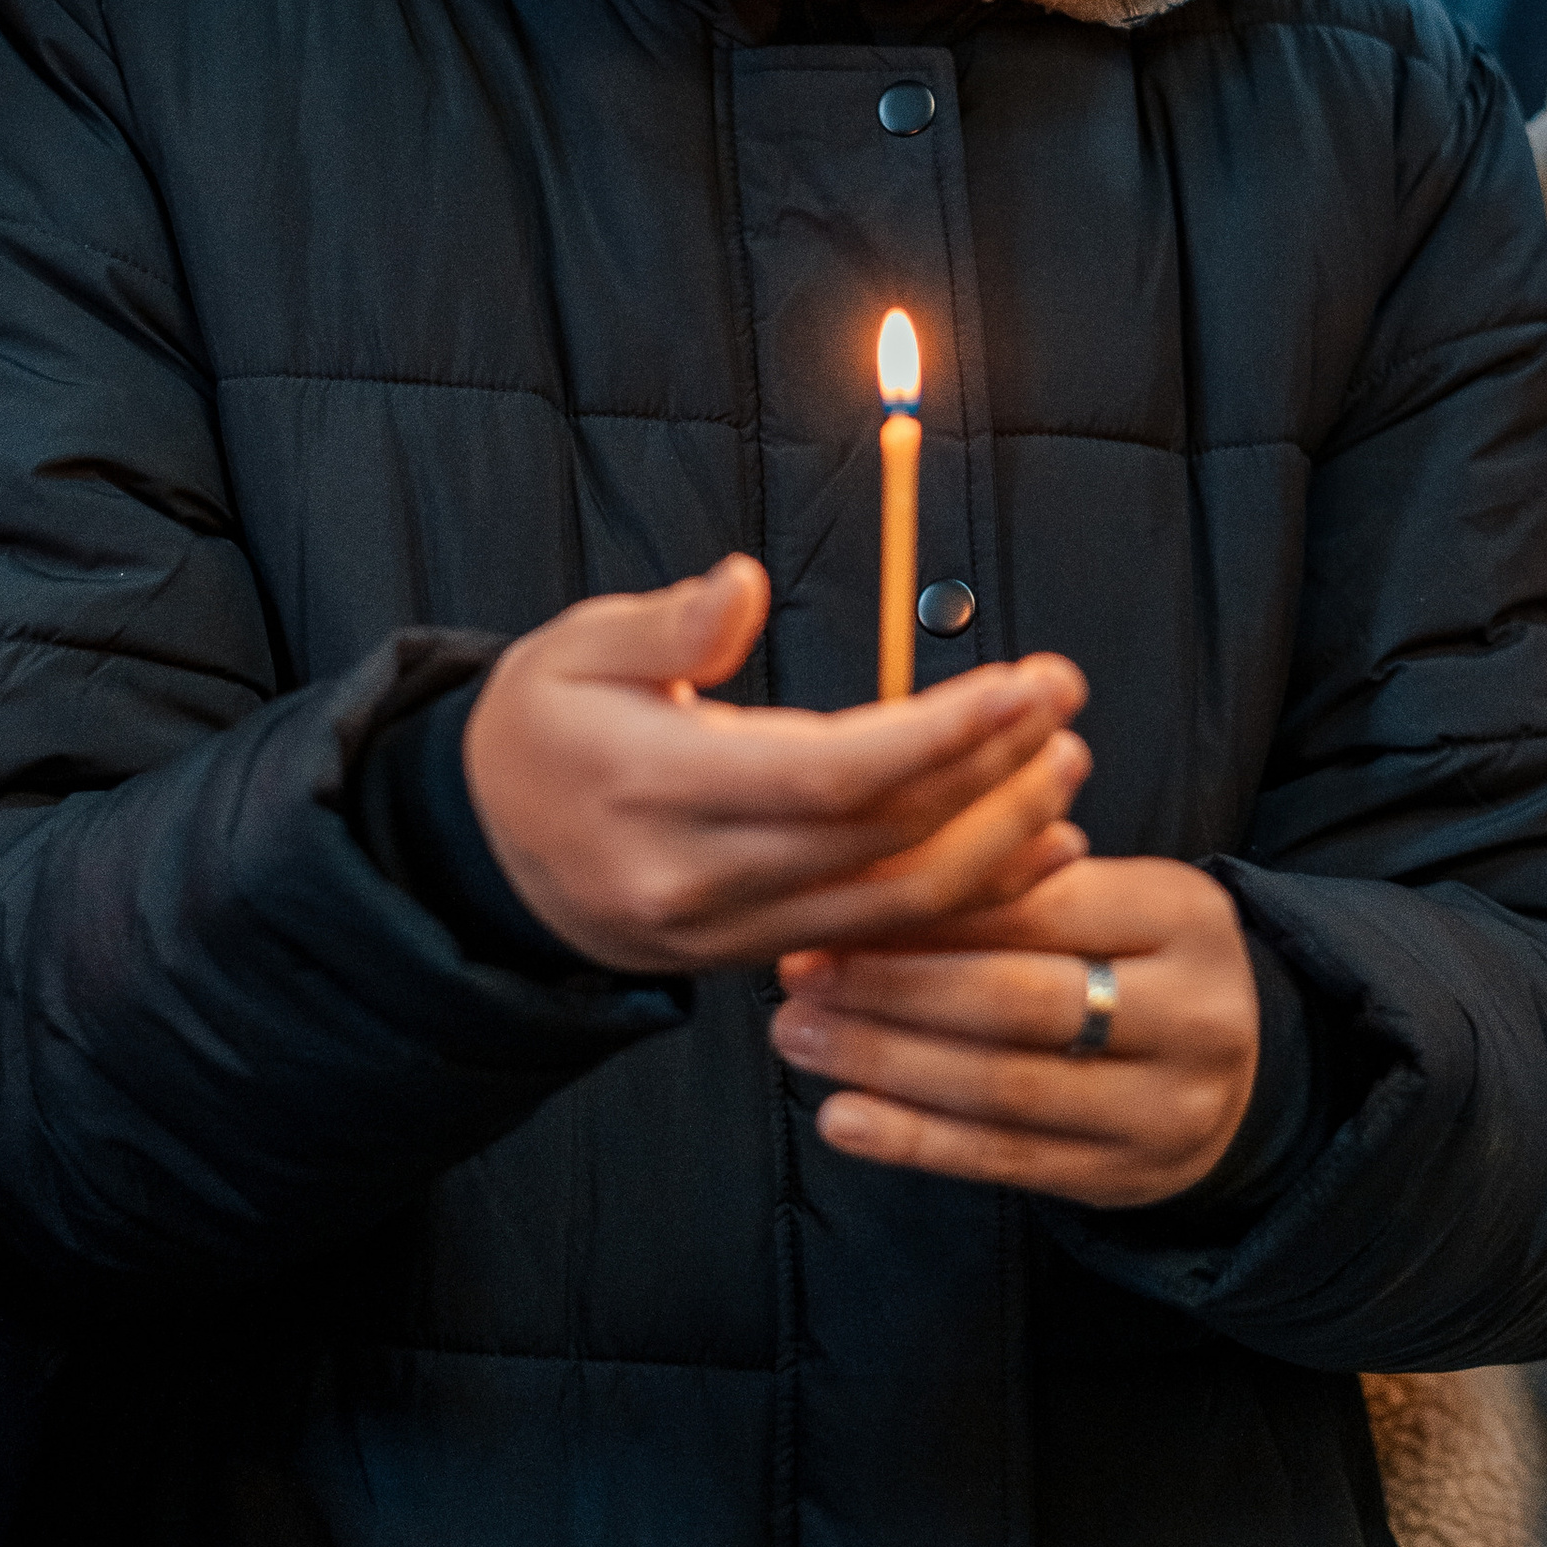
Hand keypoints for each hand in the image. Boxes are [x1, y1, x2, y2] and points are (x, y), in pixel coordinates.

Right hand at [464, 553, 1091, 973]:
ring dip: (999, 842)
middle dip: (994, 776)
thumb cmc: (540, 729)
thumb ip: (668, 626)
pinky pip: (879, 939)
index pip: (830, 775)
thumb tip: (742, 586)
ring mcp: (730, 934)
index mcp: (654, 789)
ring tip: (1064, 770)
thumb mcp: (575, 648)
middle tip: (1065, 706)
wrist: (482, 853)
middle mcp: (701, 879)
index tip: (1020, 685)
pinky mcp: (753, 960)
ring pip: (895, 907)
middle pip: (883, 842)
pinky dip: (967, 900)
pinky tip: (1031, 854)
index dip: (940, 736)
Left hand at [770, 854, 1260, 1209]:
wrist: (1235, 1072)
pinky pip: (1006, 1161)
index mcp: (1185, 915)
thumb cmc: (1132, 959)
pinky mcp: (1127, 1177)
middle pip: (1018, 1000)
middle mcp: (1193, 1014)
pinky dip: (913, 1142)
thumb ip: (1013, 883)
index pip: (1042, 906)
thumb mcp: (1104, 898)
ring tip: (798, 1035)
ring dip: (885, 1062)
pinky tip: (841, 1119)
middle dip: (893, 987)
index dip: (930, 907)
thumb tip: (869, 870)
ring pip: (1004, 1086)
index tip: (834, 902)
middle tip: (798, 972)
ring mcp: (1167, 1108)